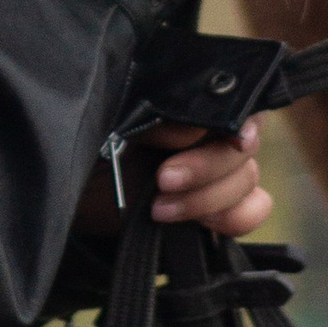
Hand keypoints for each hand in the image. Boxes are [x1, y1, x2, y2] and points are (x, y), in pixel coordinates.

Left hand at [79, 118, 271, 241]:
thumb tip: (192, 129)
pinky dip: (235, 218)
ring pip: (249, 179)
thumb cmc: (91, 154)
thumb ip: (154, 122)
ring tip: (160, 210)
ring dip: (208, 199)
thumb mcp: (113, 129)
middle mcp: (210, 134)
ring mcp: (218, 173)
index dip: (241, 120)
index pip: (238, 101)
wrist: (75, 202)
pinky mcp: (218, 210)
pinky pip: (253, 209)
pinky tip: (201, 225)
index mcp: (188, 106)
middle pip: (245, 145)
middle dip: (206, 167)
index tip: (224, 138)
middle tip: (163, 179)